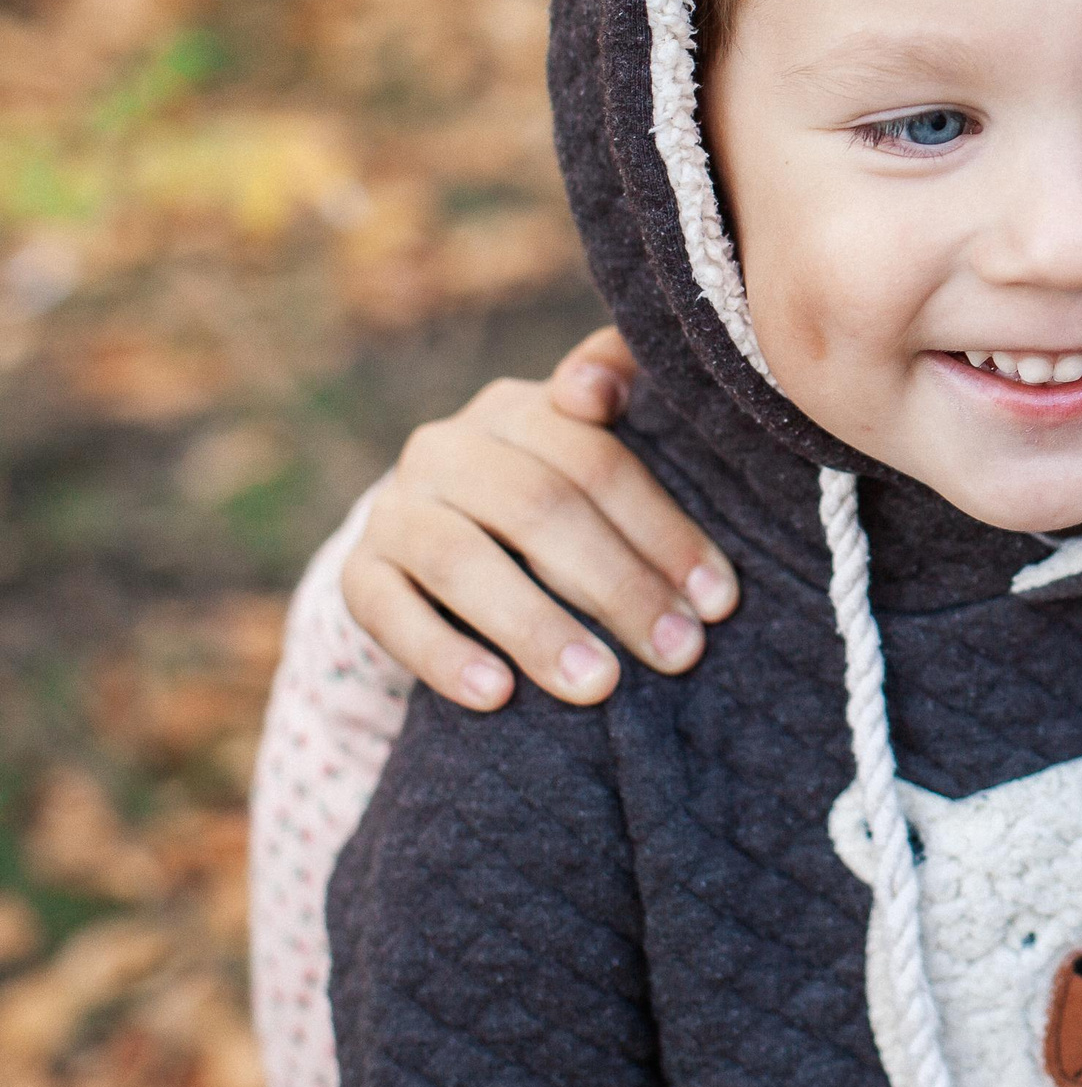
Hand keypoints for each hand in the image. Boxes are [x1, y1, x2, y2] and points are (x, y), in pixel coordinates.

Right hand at [338, 326, 735, 710]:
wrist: (438, 543)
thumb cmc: (554, 501)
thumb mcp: (593, 453)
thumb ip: (619, 398)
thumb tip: (598, 389)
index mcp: (517, 409)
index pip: (597, 461)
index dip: (663, 531)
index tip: (718, 601)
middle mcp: (446, 447)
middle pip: (536, 508)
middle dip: (618, 587)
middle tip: (679, 653)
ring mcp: (393, 510)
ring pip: (460, 561)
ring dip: (535, 627)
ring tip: (598, 685)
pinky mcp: (357, 574)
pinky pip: (390, 614)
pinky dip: (444, 657)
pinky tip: (498, 697)